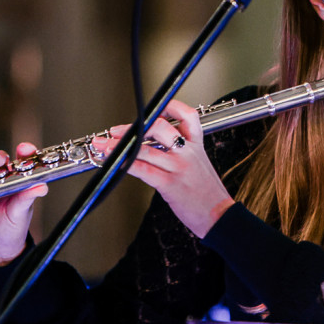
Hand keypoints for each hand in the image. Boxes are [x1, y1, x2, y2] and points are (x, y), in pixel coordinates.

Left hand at [92, 101, 233, 237]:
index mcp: (197, 145)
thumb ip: (182, 152)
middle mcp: (188, 153)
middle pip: (159, 127)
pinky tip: (115, 163)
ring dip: (119, 146)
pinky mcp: (170, 185)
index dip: (169, 107)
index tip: (150, 110)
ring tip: (104, 145)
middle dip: (133, 127)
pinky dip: (126, 164)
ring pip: (145, 150)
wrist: (220, 216)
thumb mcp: (200, 164)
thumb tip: (153, 145)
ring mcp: (179, 168)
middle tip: (116, 131)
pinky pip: (143, 170)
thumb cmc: (207, 193)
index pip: (188, 115)